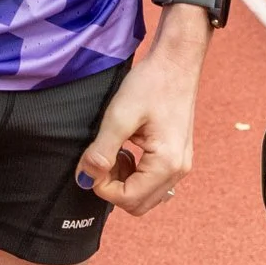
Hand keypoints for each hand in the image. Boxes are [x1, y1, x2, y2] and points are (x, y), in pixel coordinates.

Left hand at [78, 12, 204, 215]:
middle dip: (113, 187)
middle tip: (102, 158)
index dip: (102, 186)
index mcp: (167, 163)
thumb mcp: (119, 116)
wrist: (176, 60)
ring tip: (115, 152)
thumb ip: (101, 151)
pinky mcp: (178, 156)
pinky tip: (127, 150)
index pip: (128, 199)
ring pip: (145, 195)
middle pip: (138, 204)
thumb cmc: (151, 83)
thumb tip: (85, 179)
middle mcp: (179, 170)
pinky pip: (153, 181)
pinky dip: (135, 174)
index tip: (92, 161)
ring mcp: (181, 164)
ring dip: (124, 182)